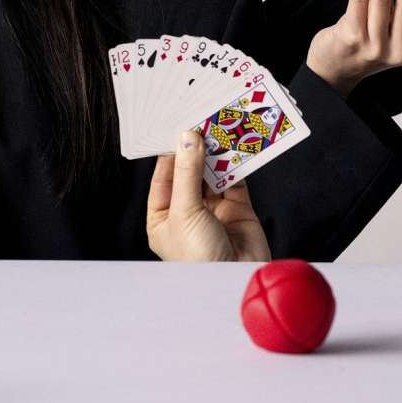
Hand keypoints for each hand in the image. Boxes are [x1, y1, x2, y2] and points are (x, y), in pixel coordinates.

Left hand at [145, 129, 272, 261]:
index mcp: (163, 218)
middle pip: (189, 172)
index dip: (169, 152)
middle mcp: (188, 212)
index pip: (163, 177)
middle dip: (194, 149)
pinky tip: (233, 144)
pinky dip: (235, 162)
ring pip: (212, 173)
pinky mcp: (238, 209)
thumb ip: (187, 172)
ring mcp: (214, 210)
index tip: (176, 126)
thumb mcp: (185, 211)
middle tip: (198, 121)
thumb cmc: (199, 258)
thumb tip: (188, 138)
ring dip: (215, 153)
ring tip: (216, 127)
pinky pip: (235, 179)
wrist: (237, 282)